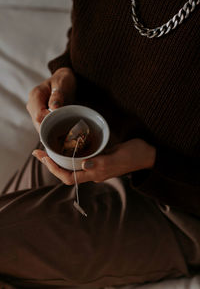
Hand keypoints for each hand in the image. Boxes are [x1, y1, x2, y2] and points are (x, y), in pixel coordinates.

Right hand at [26, 67, 75, 131]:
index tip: (62, 122)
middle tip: (65, 131)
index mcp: (35, 95)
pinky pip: (44, 127)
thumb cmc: (62, 81)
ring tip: (65, 132)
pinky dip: (52, 130)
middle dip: (50, 129)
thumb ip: (57, 96)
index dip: (49, 121)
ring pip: (40, 127)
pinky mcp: (41, 117)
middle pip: (38, 123)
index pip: (38, 115)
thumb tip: (54, 109)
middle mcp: (32, 105)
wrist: (63, 80)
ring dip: (51, 131)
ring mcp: (36, 112)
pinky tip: (62, 132)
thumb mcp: (61, 84)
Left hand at [32, 138, 155, 184]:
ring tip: (46, 149)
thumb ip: (102, 162)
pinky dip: (69, 153)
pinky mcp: (98, 157)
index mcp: (96, 173)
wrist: (147, 154)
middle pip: (66, 172)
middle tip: (38, 151)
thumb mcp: (119, 156)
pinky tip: (65, 145)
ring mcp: (95, 165)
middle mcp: (93, 171)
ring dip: (57, 158)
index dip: (55, 170)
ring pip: (71, 165)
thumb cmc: (135, 155)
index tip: (44, 158)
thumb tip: (84, 164)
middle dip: (50, 163)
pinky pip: (79, 158)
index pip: (69, 177)